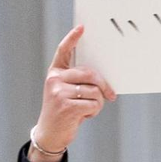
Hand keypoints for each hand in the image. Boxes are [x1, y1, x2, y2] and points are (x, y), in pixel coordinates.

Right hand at [29, 25, 115, 161]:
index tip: (82, 28)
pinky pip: (94, 104)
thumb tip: (102, 79)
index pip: (63, 51)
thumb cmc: (63, 111)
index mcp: (55, 73)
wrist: (50, 133)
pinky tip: (84, 116)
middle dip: (104, 86)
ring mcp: (58, 92)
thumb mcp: (65, 93)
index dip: (72, 38)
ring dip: (98, 102)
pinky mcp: (65, 106)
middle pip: (90, 73)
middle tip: (111, 95)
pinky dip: (94, 112)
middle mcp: (54, 79)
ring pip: (94, 91)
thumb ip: (78, 82)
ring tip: (87, 109)